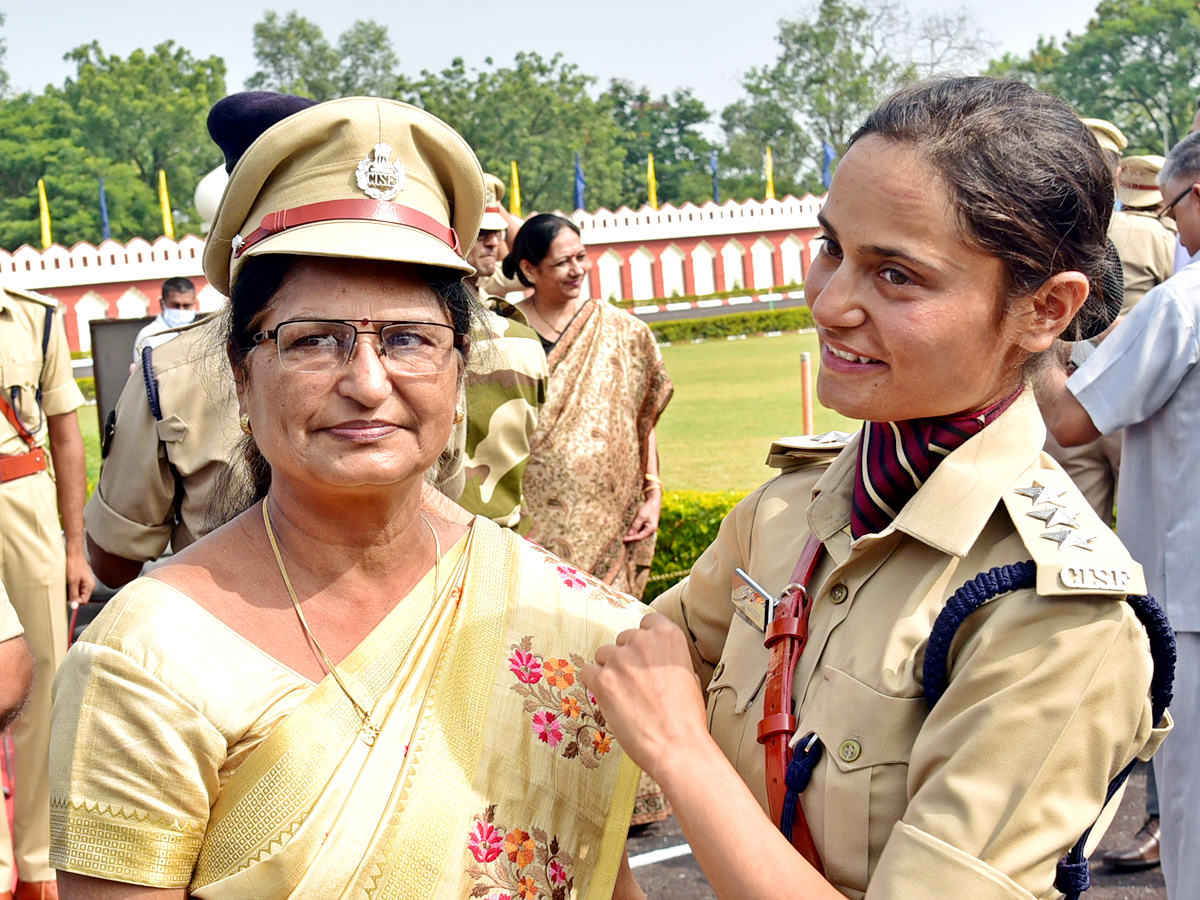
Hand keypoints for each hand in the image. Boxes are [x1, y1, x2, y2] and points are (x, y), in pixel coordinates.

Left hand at [66, 547, 95, 605]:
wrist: (74, 553)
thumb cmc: (74, 565)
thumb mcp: (72, 582)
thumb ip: (74, 595)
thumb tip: (75, 607)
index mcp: (90, 586)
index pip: (84, 601)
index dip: (75, 601)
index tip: (68, 598)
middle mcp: (89, 585)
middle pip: (80, 597)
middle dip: (72, 596)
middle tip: (65, 590)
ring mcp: (85, 582)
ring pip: (77, 592)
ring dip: (71, 591)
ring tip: (66, 584)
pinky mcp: (81, 579)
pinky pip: (76, 587)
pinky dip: (70, 586)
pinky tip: (67, 581)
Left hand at [581, 614, 708, 776]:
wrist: (677, 746)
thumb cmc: (687, 717)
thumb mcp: (688, 674)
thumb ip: (667, 656)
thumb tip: (652, 654)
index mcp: (668, 635)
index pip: (647, 622)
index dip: (643, 642)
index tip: (645, 658)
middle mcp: (643, 640)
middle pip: (623, 639)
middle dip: (626, 658)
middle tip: (636, 685)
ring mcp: (621, 658)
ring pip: (603, 654)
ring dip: (609, 671)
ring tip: (625, 697)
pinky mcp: (603, 679)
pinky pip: (587, 672)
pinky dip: (594, 684)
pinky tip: (609, 700)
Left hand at [623, 489, 661, 542]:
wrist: (654, 500)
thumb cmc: (649, 508)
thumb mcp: (641, 516)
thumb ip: (636, 525)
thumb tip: (630, 534)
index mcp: (651, 529)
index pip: (639, 537)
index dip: (631, 538)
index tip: (623, 539)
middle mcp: (651, 530)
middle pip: (640, 536)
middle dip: (632, 537)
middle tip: (623, 538)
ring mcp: (649, 526)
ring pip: (640, 532)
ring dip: (633, 533)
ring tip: (625, 534)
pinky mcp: (647, 523)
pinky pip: (640, 528)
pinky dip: (635, 529)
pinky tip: (629, 529)